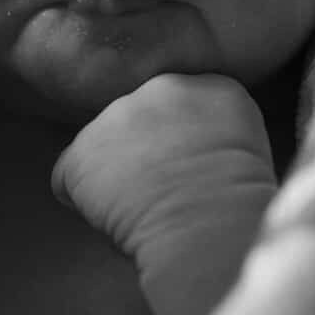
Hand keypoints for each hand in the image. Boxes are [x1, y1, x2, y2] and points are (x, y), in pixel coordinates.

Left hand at [52, 73, 277, 314]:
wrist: (212, 227)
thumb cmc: (240, 211)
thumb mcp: (247, 152)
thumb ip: (212, 133)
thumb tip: (185, 152)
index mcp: (209, 87)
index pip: (181, 109)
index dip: (183, 148)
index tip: (197, 175)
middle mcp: (160, 88)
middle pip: (138, 122)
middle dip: (144, 156)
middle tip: (168, 195)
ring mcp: (115, 116)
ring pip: (102, 149)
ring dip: (114, 177)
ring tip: (146, 210)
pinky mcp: (81, 151)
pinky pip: (67, 179)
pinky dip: (82, 203)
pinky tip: (115, 220)